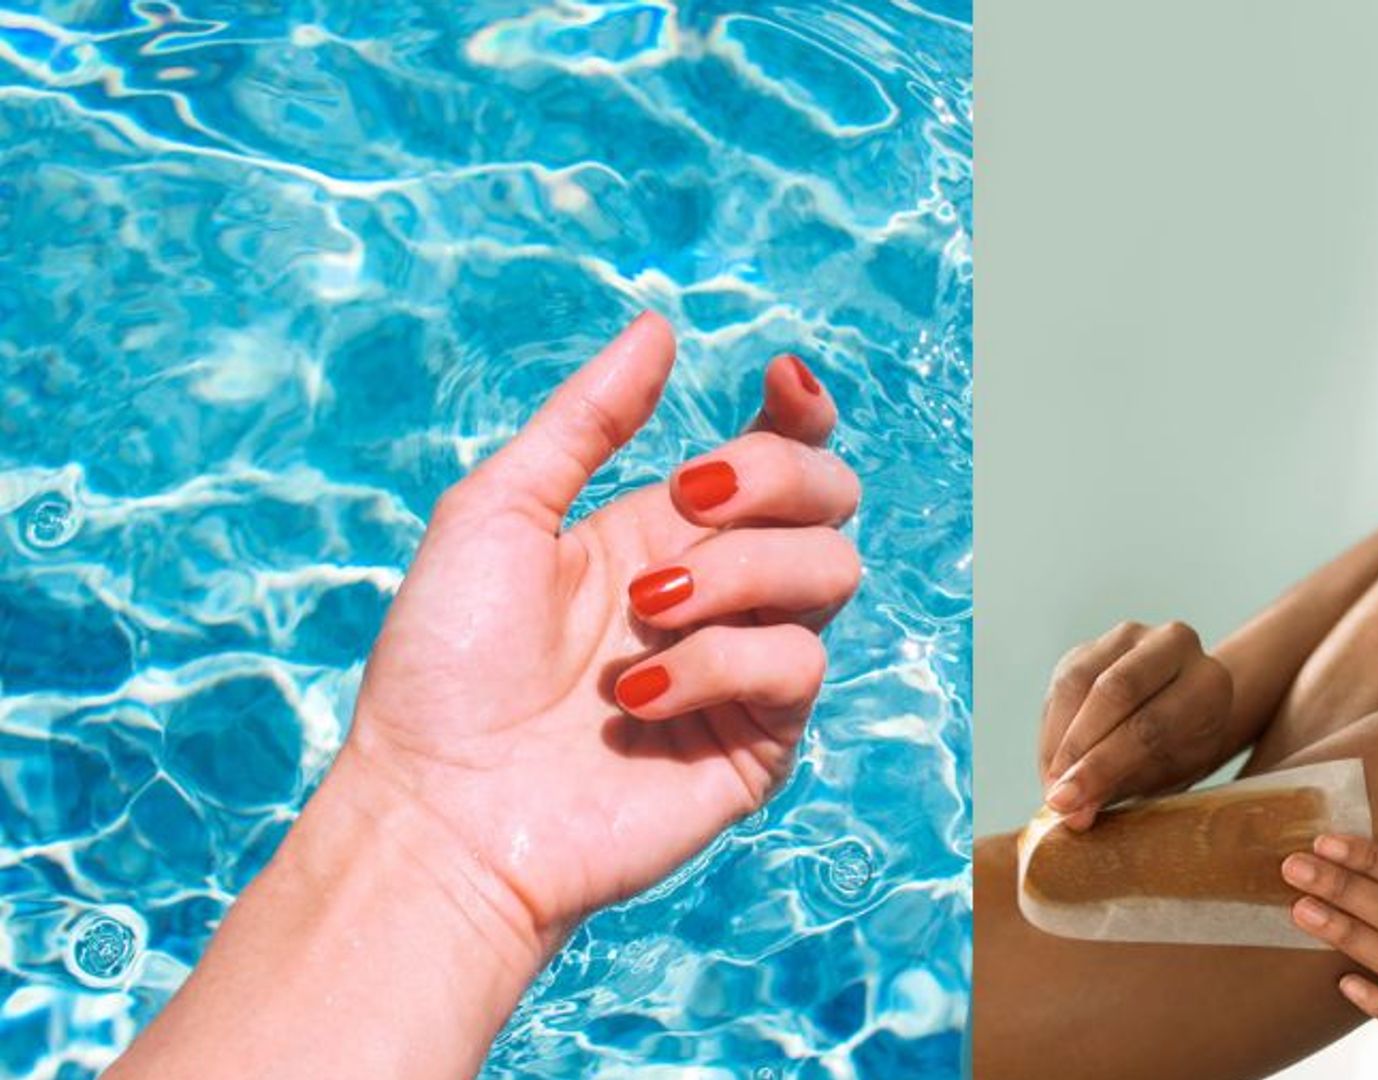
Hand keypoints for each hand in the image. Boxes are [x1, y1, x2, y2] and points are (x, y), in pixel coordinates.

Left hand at [339, 311, 860, 948]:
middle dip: (777, 476)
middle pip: (828, 497)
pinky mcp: (759, 739)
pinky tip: (639, 697)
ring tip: (643, 615)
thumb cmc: (445, 666)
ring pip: (831, 570)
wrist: (441, 810)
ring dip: (737, 571)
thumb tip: (659, 327)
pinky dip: (719, 662)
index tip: (781, 383)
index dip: (800, 412)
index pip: (777, 453)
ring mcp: (745, 665)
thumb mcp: (497, 511)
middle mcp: (719, 591)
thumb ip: (586, 420)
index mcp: (665, 532)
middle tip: (686, 502)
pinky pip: (798, 663)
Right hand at [1038, 619, 1233, 829]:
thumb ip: (1121, 786)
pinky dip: (1052, 729)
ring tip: (1051, 786)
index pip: (1150, 724)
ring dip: (1058, 740)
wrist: (1182, 715)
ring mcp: (1131, 635)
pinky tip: (1051, 764)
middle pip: (1115, 691)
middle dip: (1078, 749)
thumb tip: (1070, 813)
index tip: (1069, 804)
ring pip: (1079, 682)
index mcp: (1209, 682)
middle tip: (1055, 798)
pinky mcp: (1094, 644)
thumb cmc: (1179, 754)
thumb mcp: (1166, 776)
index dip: (1104, 765)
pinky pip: (1061, 682)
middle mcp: (1175, 644)